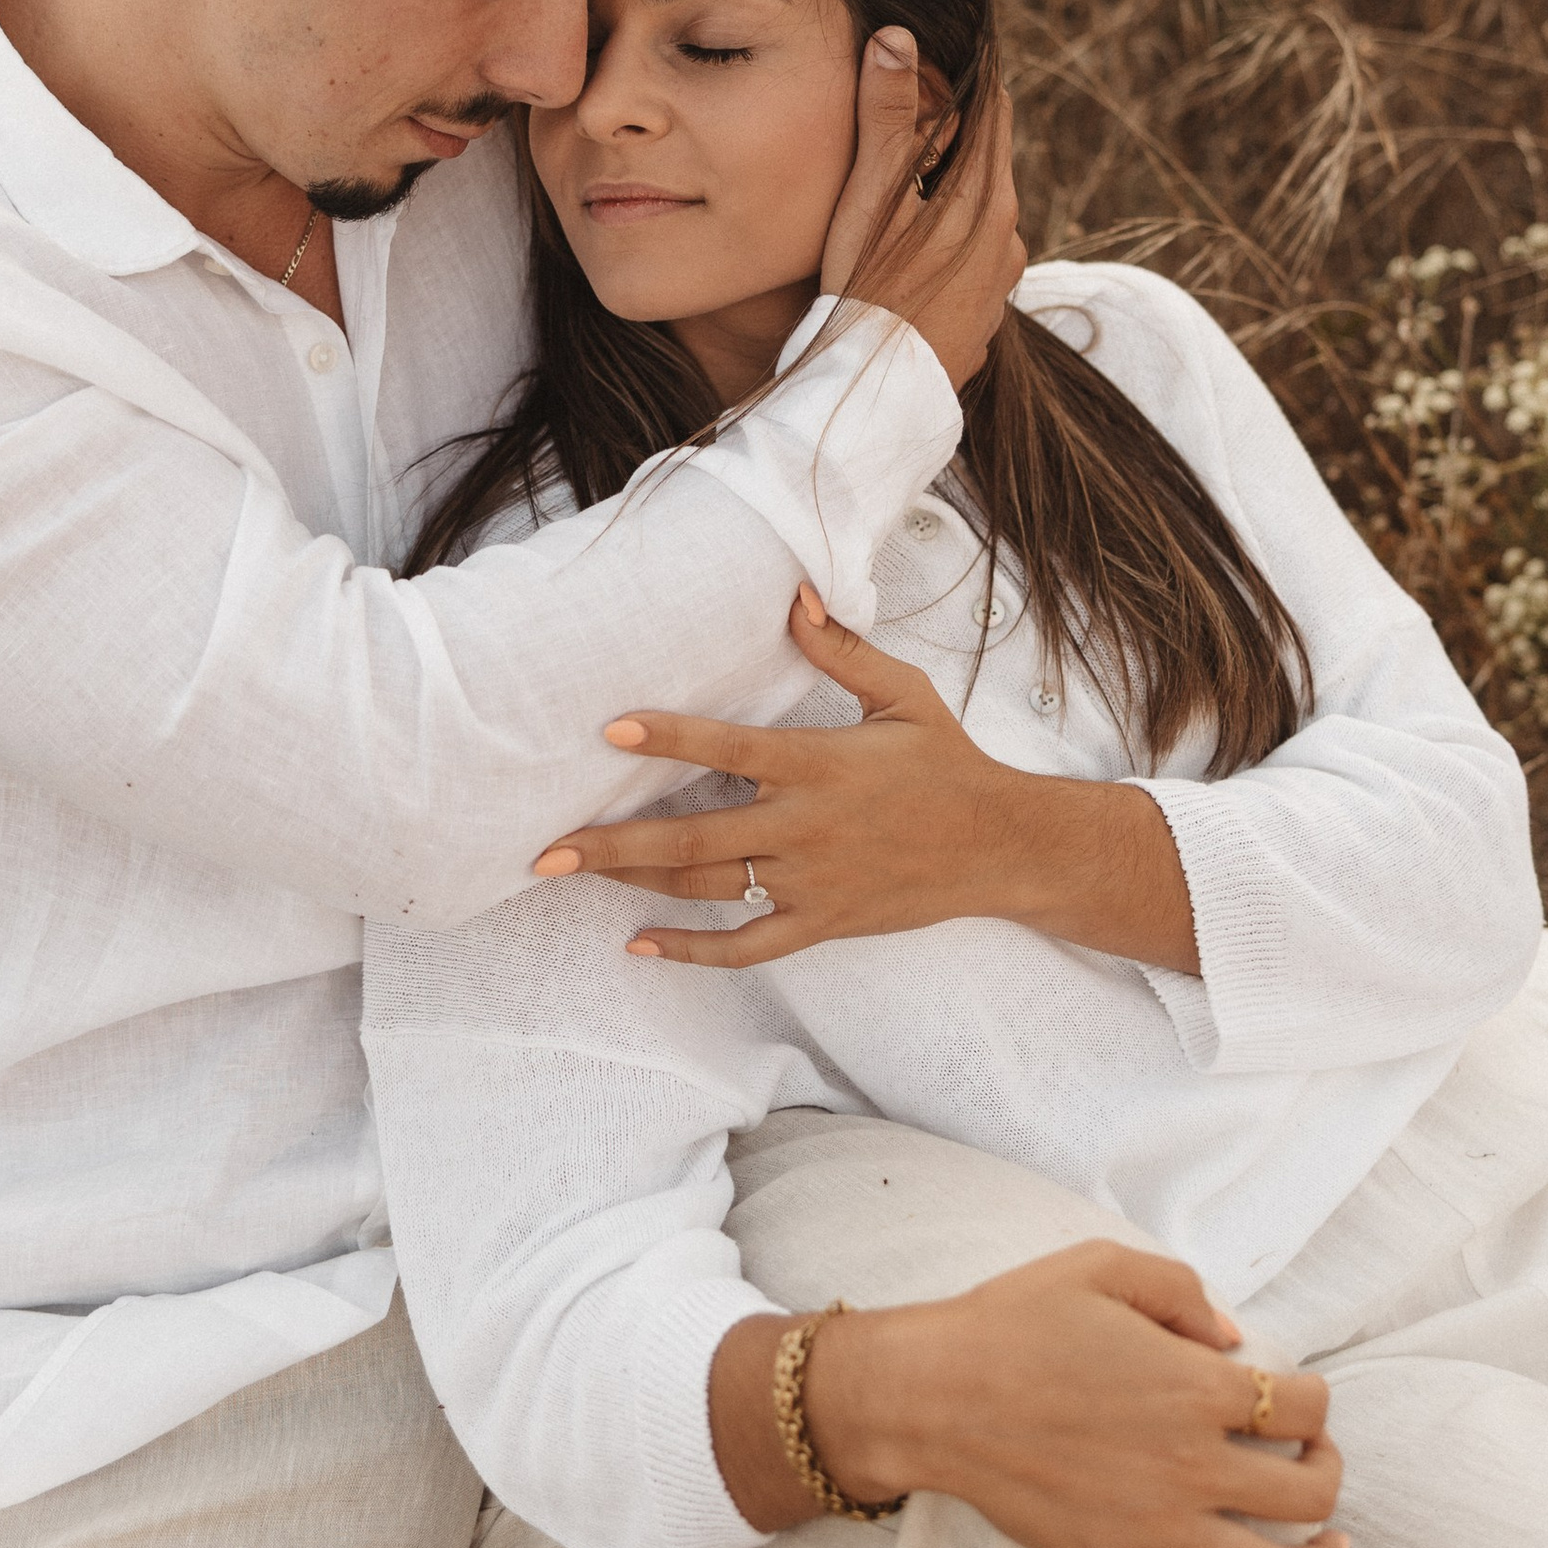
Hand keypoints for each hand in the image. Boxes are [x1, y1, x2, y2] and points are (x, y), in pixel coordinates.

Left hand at [532, 596, 1199, 975]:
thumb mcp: (902, 693)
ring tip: (571, 873)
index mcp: (821, 765)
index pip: (731, 750)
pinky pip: (747, 946)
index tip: (609, 730)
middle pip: (694, 839)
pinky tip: (640, 947)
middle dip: (613, 845)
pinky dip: (693, 952)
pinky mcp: (822, 923)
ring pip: (708, 888)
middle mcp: (807, 829)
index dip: (670, 740)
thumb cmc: (946, 761)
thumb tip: (794, 595)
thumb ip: (841, 648)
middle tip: (545, 848)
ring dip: (636, 885)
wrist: (1002, 847)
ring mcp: (812, 883)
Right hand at [709, 1246, 1347, 1547]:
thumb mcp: (1100, 1267)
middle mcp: (1191, 1466)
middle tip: (1305, 1454)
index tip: (1286, 1392)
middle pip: (1310, 1490)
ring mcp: (1157, 1530)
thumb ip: (1180, 1291)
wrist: (932, 1395)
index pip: (1304, 1404)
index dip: (1312, 1397)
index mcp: (1194, 1388)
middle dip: (1326, 1468)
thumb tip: (1233, 1338)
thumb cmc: (1012, 1323)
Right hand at [821, 46, 1024, 397]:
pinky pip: (970, 265)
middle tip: (905, 126)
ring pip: (978, 217)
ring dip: (947, 200)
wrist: (874, 397)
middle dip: (949, 143)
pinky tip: (905, 262)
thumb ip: (885, 116)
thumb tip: (898, 37)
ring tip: (898, 201)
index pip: (992, 111)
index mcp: (988, 197)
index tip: (941, 59)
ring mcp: (1000, 284)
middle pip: (985, 165)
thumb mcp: (870, 197)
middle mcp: (1009, 237)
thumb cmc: (865, 291)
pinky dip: (945, 250)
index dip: (966, 81)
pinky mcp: (984, 319)